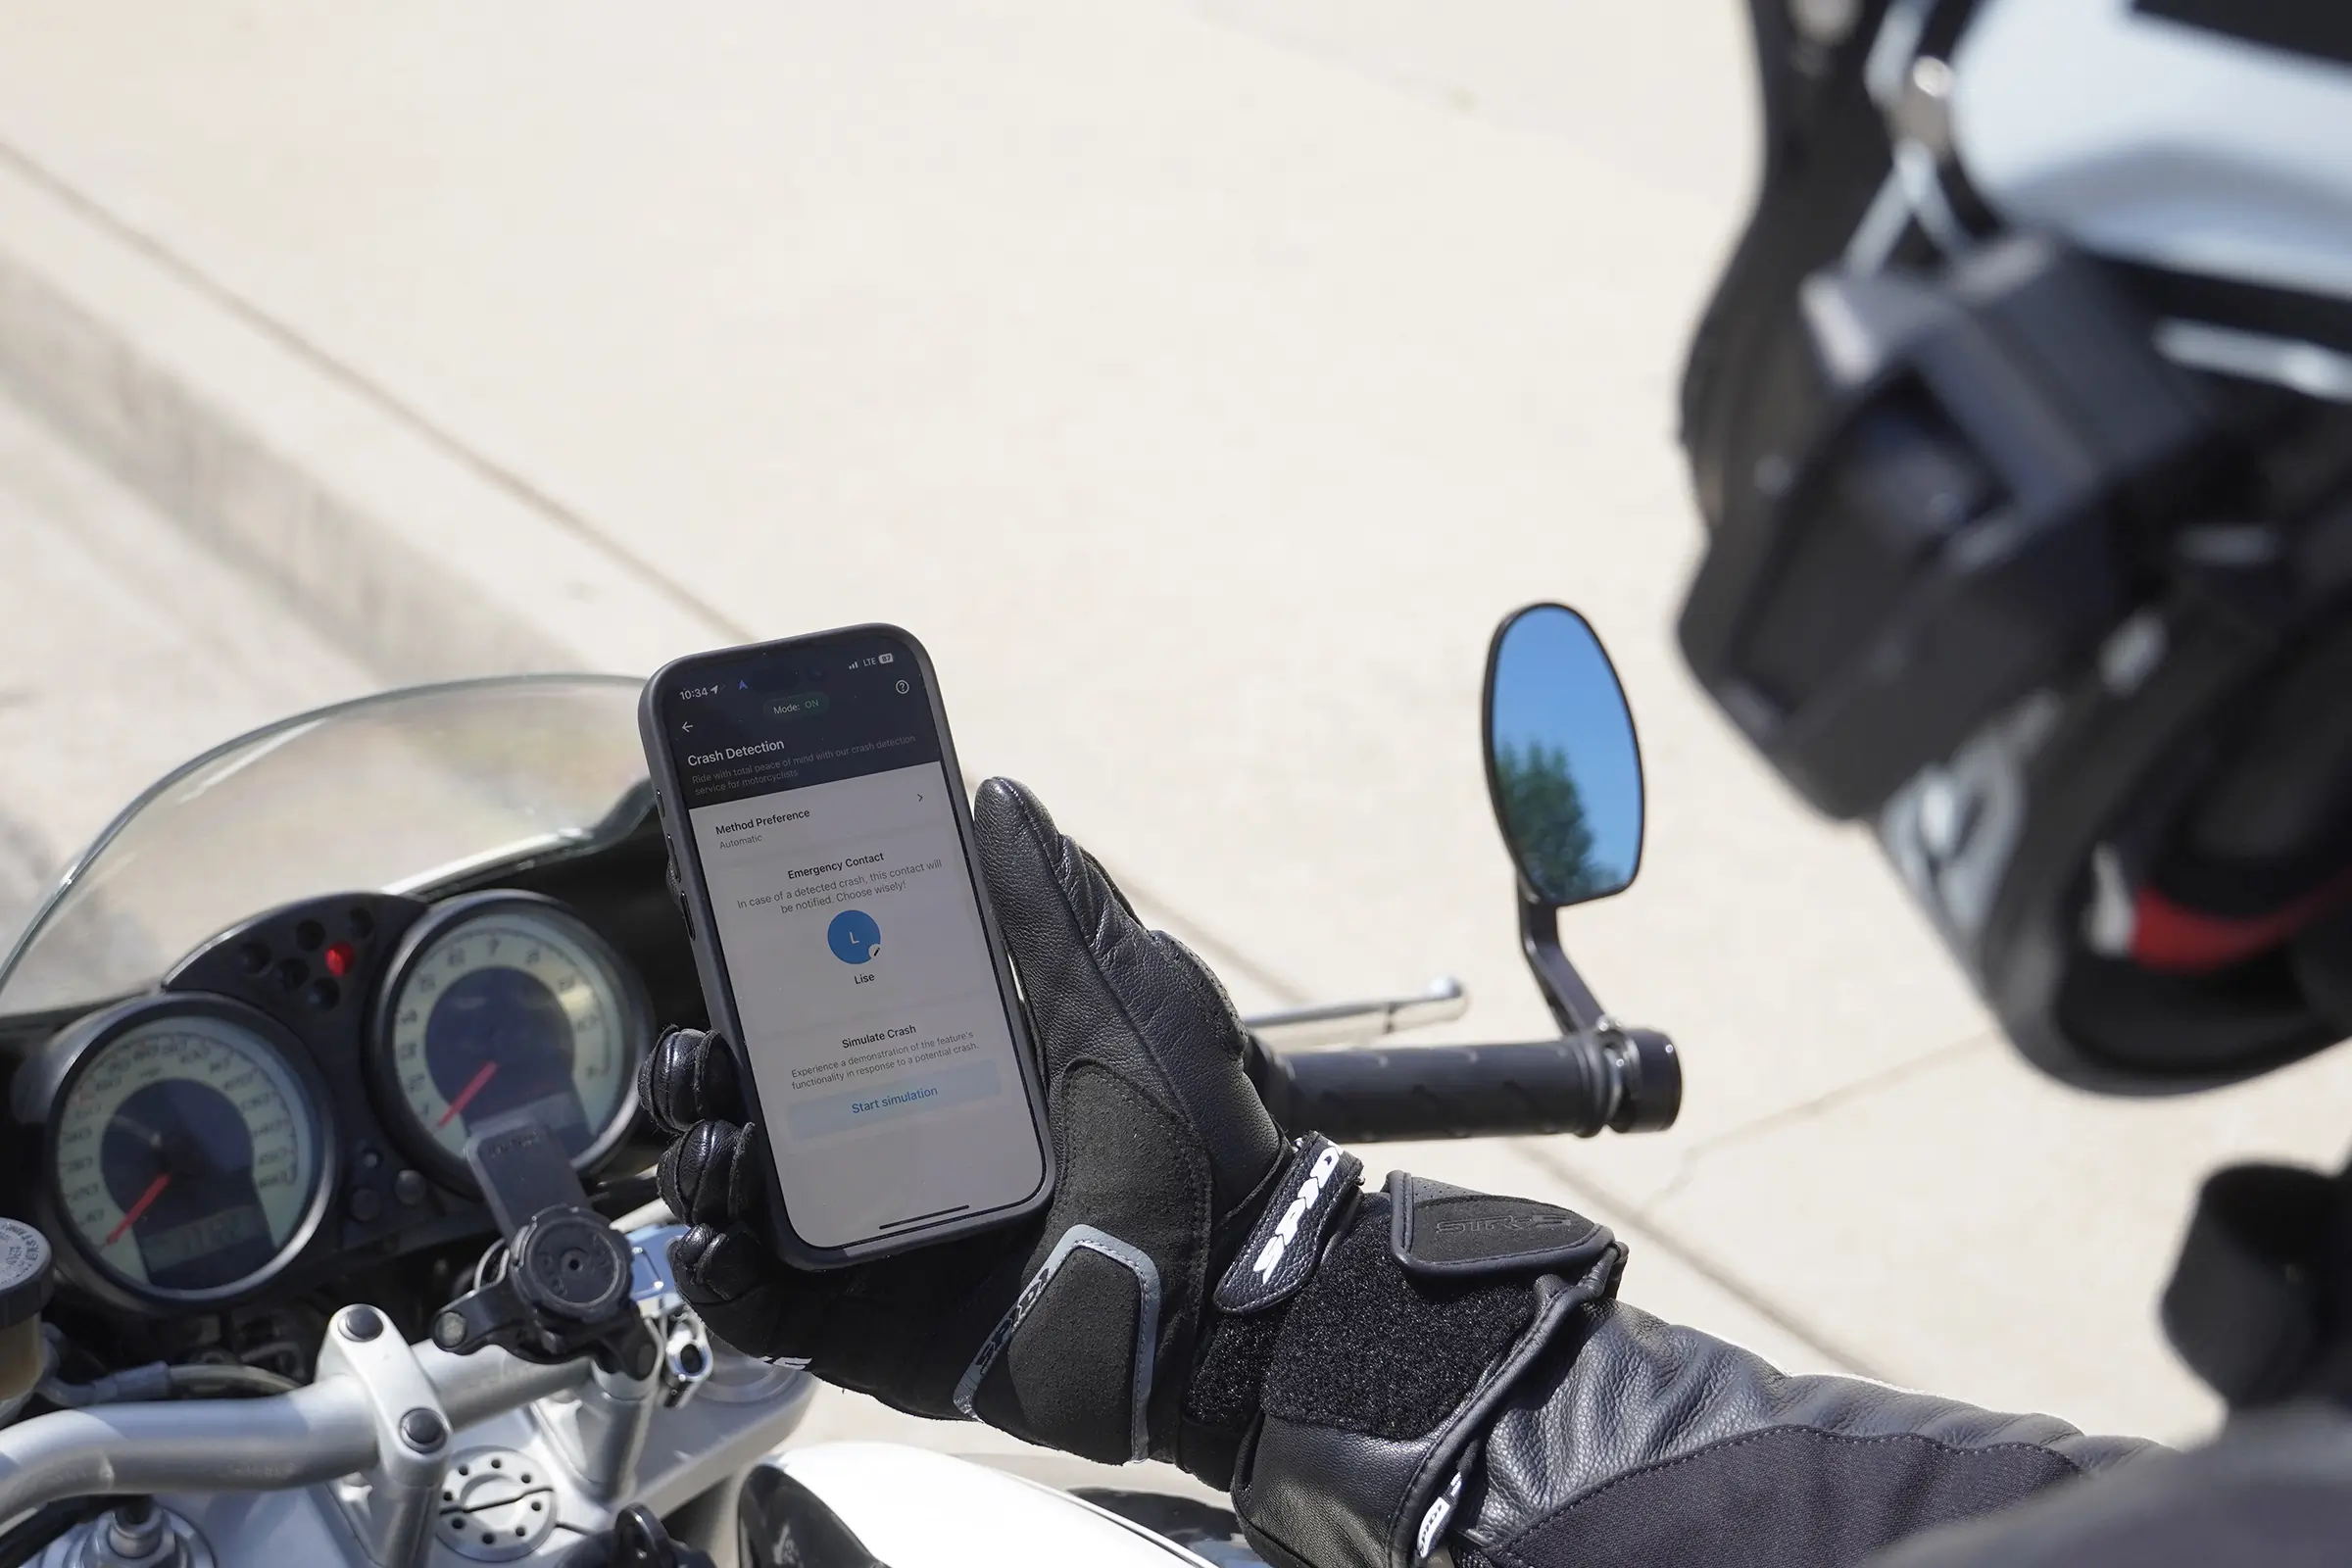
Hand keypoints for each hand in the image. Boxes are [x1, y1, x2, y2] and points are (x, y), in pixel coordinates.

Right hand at [642, 777, 1287, 1465]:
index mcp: (942, 1068)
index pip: (819, 1013)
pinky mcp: (870, 1333)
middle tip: (708, 1053)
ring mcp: (876, 1246)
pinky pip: (762, 1311)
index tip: (712, 925)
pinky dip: (720, 1277)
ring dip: (704, 1163)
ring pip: (743, 1201)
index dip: (756, 974)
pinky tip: (717, 1242)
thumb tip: (993, 794)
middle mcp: (895, 1151)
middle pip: (755, 1104)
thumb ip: (1052, 906)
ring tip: (722, 1145)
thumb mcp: (1122, 1001)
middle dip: (704, 1073)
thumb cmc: (1198, 1145)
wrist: (1238, 1297)